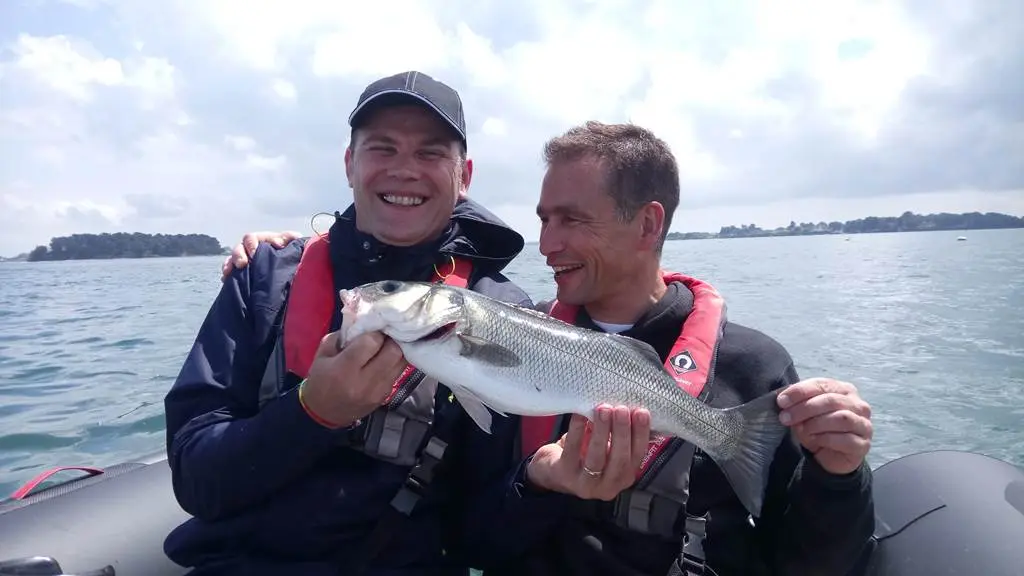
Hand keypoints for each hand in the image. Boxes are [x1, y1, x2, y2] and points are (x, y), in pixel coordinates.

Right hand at [220, 230, 302, 280]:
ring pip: (232, 260)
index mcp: (262, 241)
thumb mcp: (294, 244)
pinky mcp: (242, 273)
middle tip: (242, 264)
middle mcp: (251, 249)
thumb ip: (291, 238)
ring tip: (229, 272)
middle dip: (238, 255)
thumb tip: (284, 241)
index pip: (251, 238)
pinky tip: (226, 280)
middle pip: (239, 248)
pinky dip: (227, 275)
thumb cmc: (294, 254)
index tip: (255, 254)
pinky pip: (230, 272)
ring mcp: (246, 260)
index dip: (252, 244)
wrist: (294, 271)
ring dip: (229, 264)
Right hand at [300, 330, 406, 427]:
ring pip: (402, 361)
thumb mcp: (322, 355)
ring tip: (387, 344)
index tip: (370, 329)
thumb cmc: (320, 381)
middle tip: (383, 334)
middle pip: (394, 351)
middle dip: (390, 338)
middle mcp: (366, 381)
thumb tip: (363, 323)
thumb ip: (341, 336)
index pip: (372, 342)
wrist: (324, 414)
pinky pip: (399, 371)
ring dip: (397, 348)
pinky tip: (386, 357)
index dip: (374, 331)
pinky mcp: (387, 394)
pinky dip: (395, 361)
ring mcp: (379, 390)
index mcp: (345, 369)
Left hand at [526, 405, 650, 500]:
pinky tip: (580, 415)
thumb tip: (637, 410)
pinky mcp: (564, 475)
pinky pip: (572, 450)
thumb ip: (622, 436)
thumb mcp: (608, 449)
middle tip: (621, 409)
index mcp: (624, 477)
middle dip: (622, 432)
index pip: (638, 456)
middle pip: (620, 460)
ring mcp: (585, 484)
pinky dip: (577, 430)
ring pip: (596, 458)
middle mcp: (608, 486)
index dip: (641, 434)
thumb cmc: (584, 455)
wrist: (552, 471)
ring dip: (602, 432)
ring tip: (603, 410)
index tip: (642, 412)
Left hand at [777, 377, 872, 474]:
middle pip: (831, 400)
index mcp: (844, 390)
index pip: (822, 384)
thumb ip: (798, 404)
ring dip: (816, 424)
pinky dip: (826, 439)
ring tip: (801, 430)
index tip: (781, 401)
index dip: (800, 391)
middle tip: (785, 417)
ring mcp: (864, 425)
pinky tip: (815, 441)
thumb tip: (783, 401)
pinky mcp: (863, 444)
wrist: (831, 457)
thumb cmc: (818, 429)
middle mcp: (859, 405)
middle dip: (805, 408)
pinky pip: (846, 439)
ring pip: (841, 418)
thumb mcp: (805, 414)